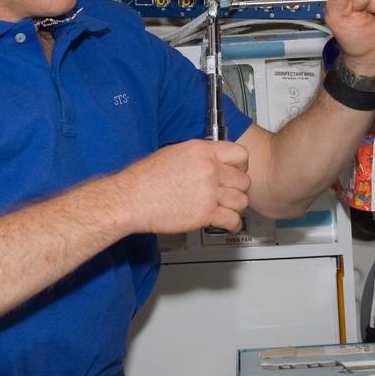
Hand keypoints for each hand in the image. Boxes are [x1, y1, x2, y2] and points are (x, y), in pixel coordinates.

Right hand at [115, 140, 250, 233]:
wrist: (130, 199)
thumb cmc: (144, 179)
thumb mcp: (173, 153)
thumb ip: (198, 156)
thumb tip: (210, 161)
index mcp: (201, 150)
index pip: (240, 154)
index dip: (240, 165)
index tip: (236, 171)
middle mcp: (209, 169)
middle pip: (243, 179)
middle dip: (237, 188)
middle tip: (229, 193)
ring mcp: (209, 192)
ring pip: (242, 200)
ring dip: (235, 206)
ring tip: (227, 208)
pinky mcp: (205, 214)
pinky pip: (233, 220)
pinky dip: (233, 224)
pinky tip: (227, 224)